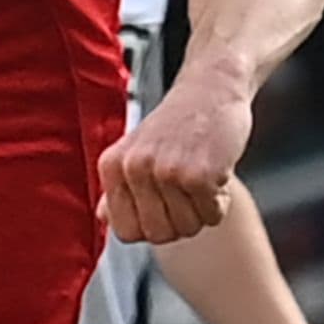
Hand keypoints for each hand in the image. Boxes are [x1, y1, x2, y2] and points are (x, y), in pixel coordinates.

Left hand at [100, 74, 249, 244]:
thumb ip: (118, 188)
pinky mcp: (199, 175)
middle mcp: (134, 168)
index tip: (163, 206)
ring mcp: (165, 171)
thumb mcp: (136, 151)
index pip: (125, 232)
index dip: (150, 226)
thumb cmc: (177, 123)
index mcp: (112, 165)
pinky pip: (212, 216)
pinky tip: (217, 172)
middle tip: (188, 191)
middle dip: (180, 222)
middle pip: (158, 235)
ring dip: (202, 210)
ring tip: (201, 176)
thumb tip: (102, 217)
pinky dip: (221, 202)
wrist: (211, 87)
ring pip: (187, 228)